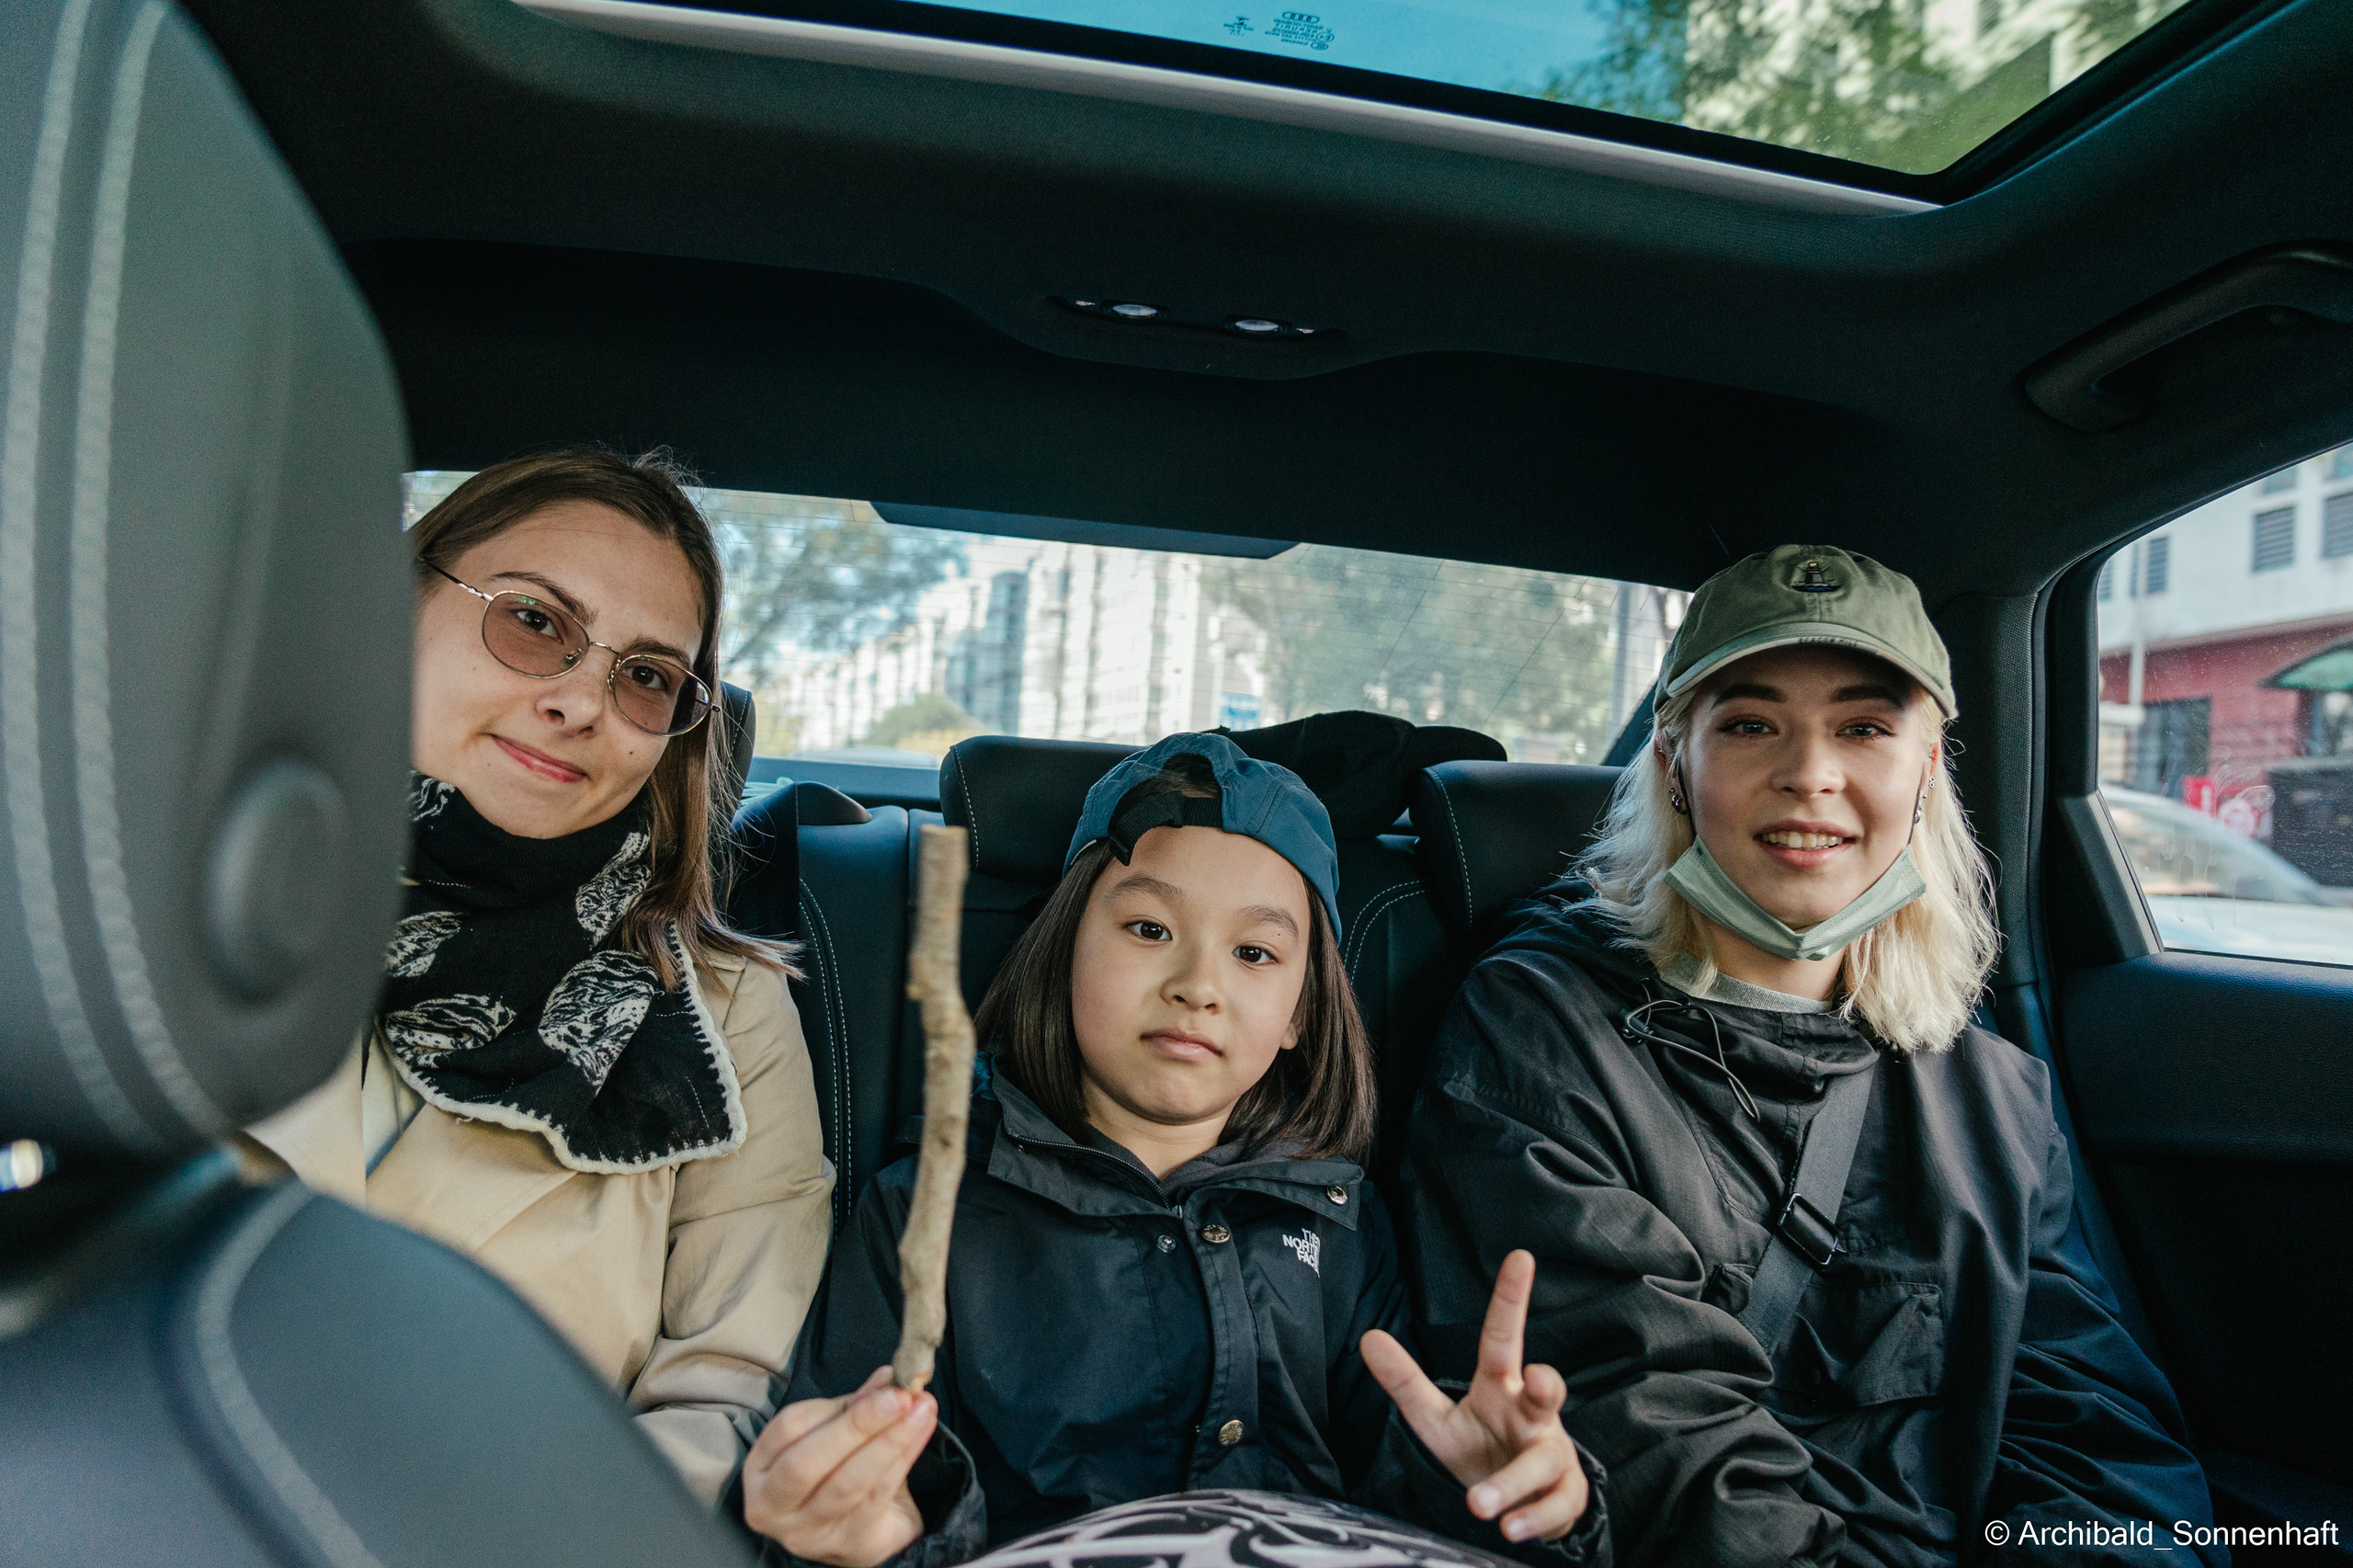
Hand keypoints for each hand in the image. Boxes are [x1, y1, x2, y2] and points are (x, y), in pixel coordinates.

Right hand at [742, 1366, 937, 1566]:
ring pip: (847, 1484)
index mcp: (760, 1470)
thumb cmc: (836, 1473)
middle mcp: (773, 1507)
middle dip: (858, 1425)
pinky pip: (876, 1499)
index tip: (880, 1385)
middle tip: (900, 1397)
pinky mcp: (847, 1546)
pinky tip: (919, 1436)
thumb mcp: (834, 1436)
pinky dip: (902, 1462)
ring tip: (920, 1412)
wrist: (861, 1532)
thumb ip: (855, 1407)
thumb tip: (887, 1378)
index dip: (834, 1405)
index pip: (787, 1429)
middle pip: (808, 1463)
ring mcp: (807, 1533)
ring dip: (889, 1441)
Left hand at [1362, 1250, 1587, 1544]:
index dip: (1511, 1298)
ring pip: (1543, 1461)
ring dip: (1512, 1483)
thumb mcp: (1435, 1420)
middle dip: (1547, 1384)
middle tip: (1537, 1380)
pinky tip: (1510, 1529)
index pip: (1503, 1337)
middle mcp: (1532, 1414)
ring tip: (1481, 1505)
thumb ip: (1404, 1383)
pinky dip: (1532, 1518)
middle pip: (1547, 1391)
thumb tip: (1367, 1337)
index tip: (1521, 1257)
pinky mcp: (1564, 1495)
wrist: (1517, 1503)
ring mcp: (1551, 1454)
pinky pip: (1555, 1505)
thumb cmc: (1478, 1448)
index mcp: (1501, 1386)